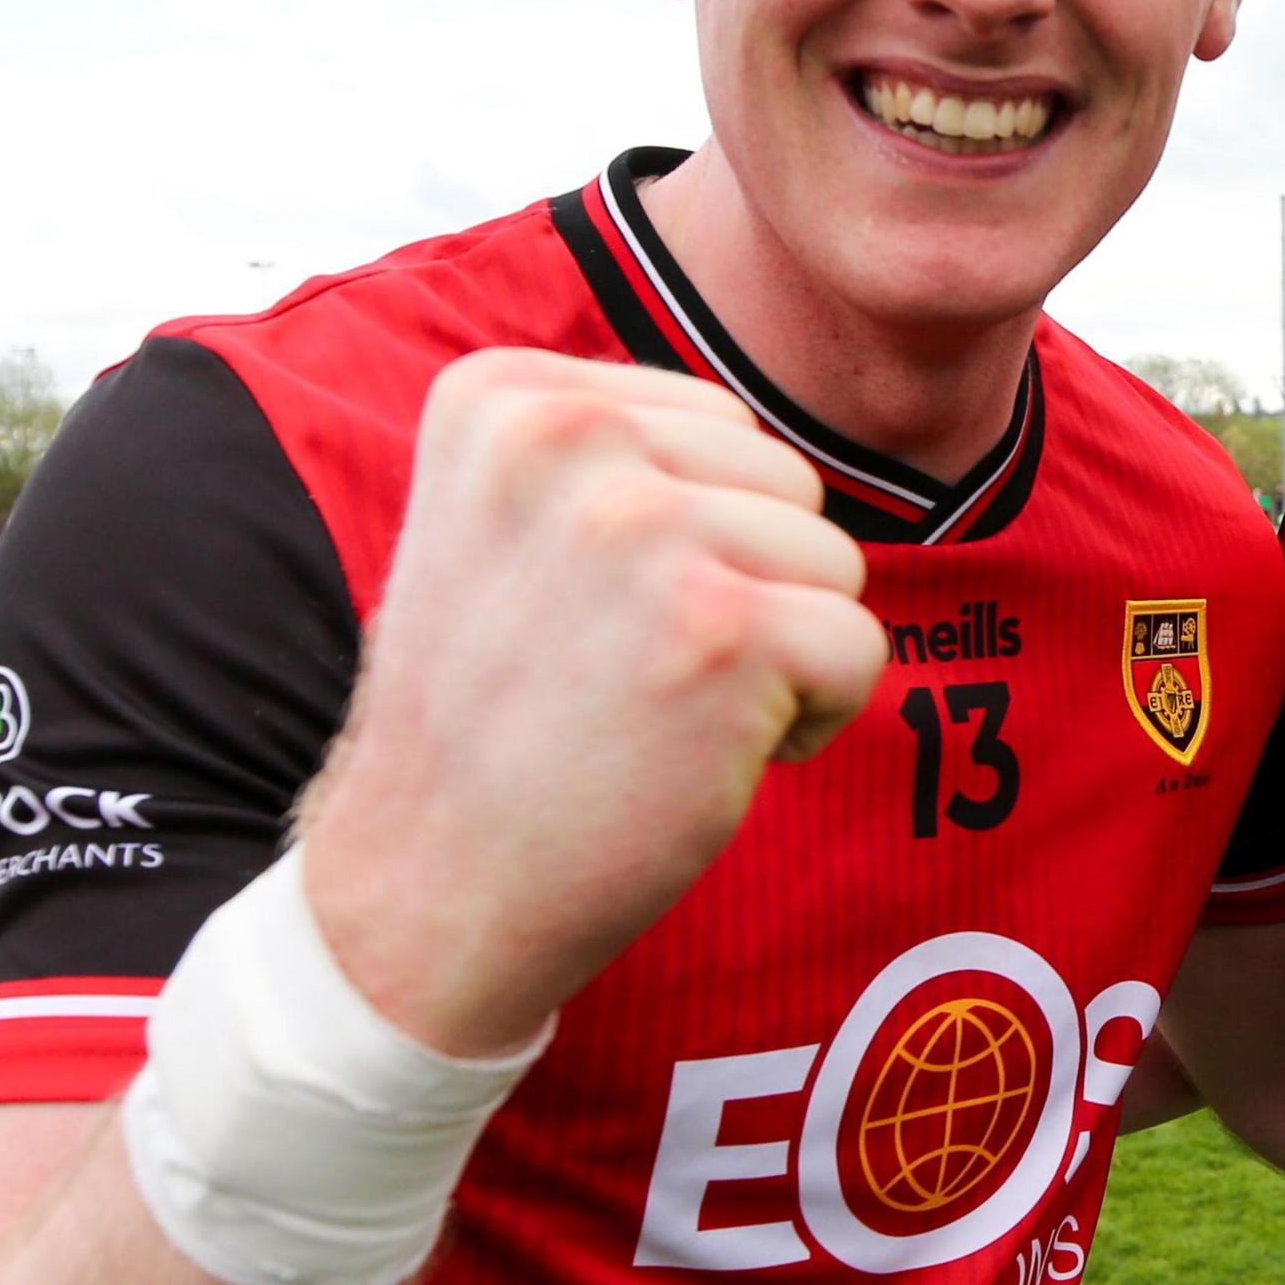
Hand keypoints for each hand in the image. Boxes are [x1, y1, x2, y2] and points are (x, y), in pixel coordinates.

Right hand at [300, 350, 885, 1057]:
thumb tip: (757, 442)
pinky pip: (860, 647)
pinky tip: (703, 758)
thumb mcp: (501, 523)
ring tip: (657, 713)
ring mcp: (645, 530)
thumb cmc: (488, 718)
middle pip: (784, 483)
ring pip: (832, 562)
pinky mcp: (724, 630)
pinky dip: (815, 719)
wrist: (424, 889)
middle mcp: (568, 437)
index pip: (715, 427)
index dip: (691, 536)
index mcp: (505, 395)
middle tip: (627, 676)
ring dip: (779, 654)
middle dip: (747, 586)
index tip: (585, 614)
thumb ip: (611, 454)